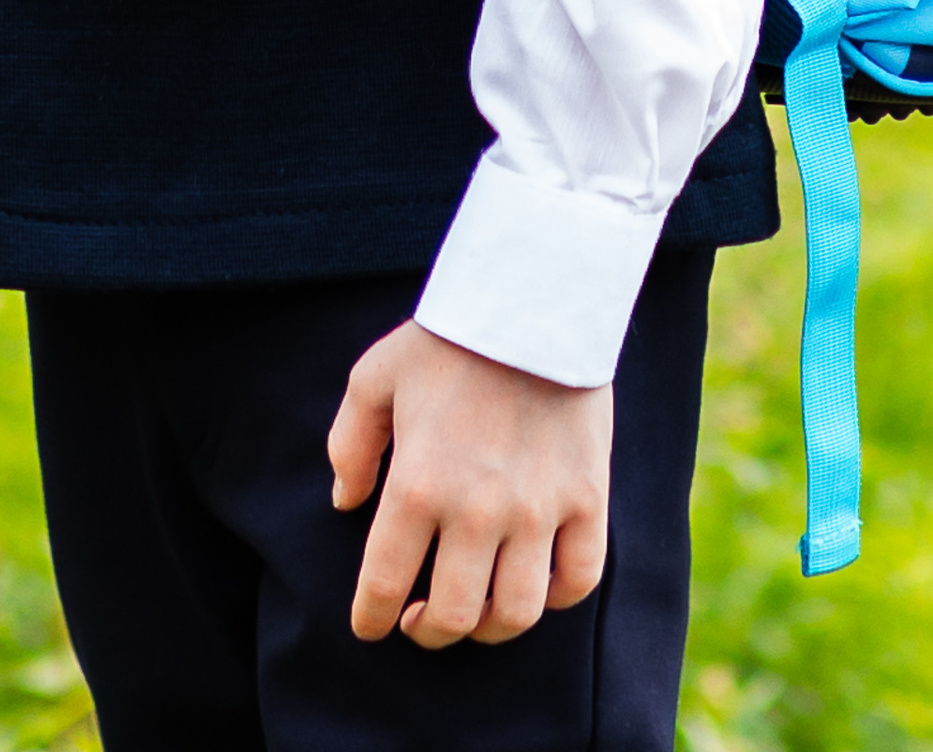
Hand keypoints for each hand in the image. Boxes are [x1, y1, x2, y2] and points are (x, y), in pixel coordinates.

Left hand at [327, 320, 609, 649]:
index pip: (384, 582)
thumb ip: (350, 444)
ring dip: (488, 628)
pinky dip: (555, 597)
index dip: (370, 617)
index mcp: (418, 485)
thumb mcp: (374, 376)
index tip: (368, 625)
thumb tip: (346, 504)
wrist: (533, 299)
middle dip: (427, 632)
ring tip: (473, 612)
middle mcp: (477, 511)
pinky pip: (578, 580)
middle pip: (453, 616)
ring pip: (516, 614)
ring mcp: (539, 511)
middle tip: (418, 622)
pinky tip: (532, 582)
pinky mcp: (586, 500)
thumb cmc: (447, 338)